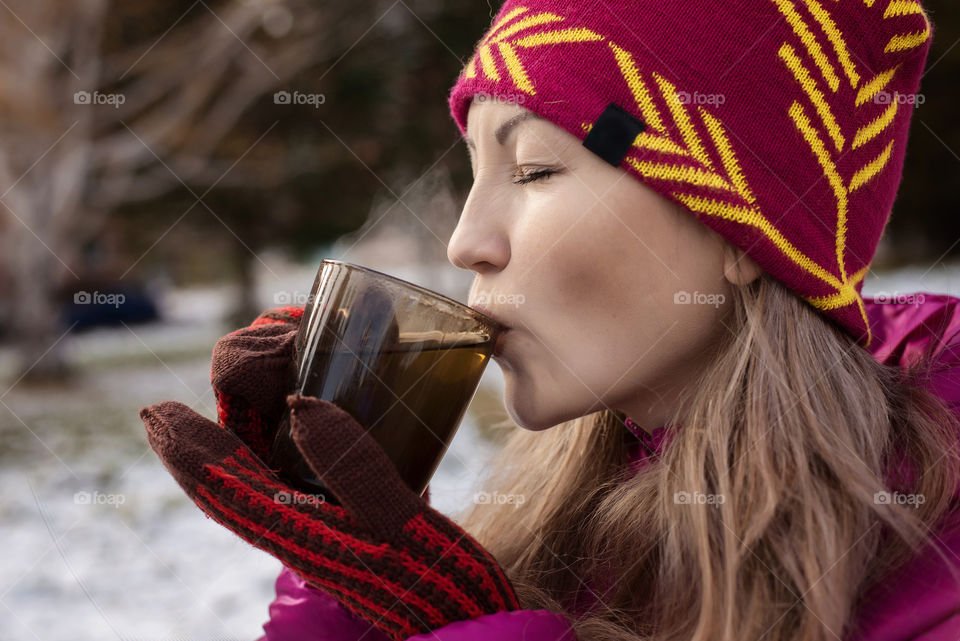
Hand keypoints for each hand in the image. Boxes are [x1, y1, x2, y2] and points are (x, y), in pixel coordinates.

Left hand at [139, 309, 516, 639]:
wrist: (459, 613)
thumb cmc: (435, 577)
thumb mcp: (402, 523)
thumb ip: (354, 467)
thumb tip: (297, 404)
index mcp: (297, 533)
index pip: (220, 484)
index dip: (185, 446)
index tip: (155, 409)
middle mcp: (295, 523)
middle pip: (235, 461)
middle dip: (225, 406)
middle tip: (251, 348)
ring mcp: (316, 516)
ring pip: (263, 458)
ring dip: (254, 409)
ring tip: (273, 357)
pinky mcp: (340, 510)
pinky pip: (296, 460)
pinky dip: (289, 422)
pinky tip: (307, 400)